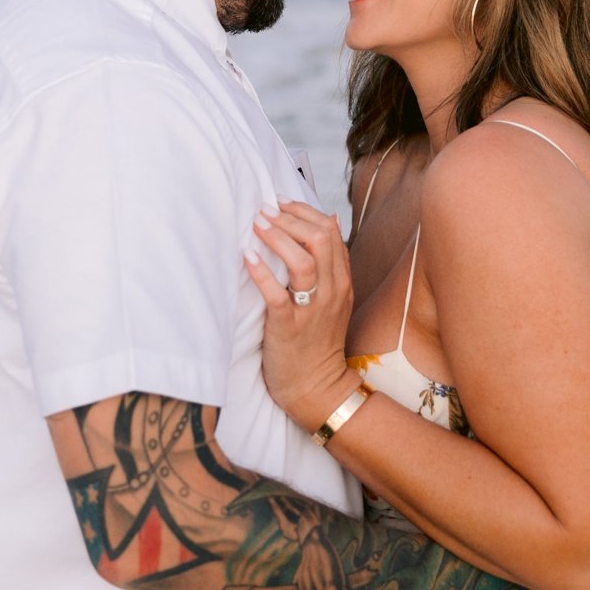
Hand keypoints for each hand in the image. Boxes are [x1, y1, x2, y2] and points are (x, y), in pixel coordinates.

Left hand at [245, 201, 357, 431]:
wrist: (316, 387)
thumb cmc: (317, 341)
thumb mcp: (333, 299)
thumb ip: (331, 264)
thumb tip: (329, 220)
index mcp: (342, 282)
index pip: (331, 232)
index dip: (305, 211)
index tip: (281, 202)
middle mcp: (332, 292)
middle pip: (320, 239)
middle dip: (291, 218)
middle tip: (265, 210)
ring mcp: (312, 310)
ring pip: (303, 262)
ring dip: (278, 238)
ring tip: (257, 224)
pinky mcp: (289, 327)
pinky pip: (277, 294)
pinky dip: (261, 271)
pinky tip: (247, 255)